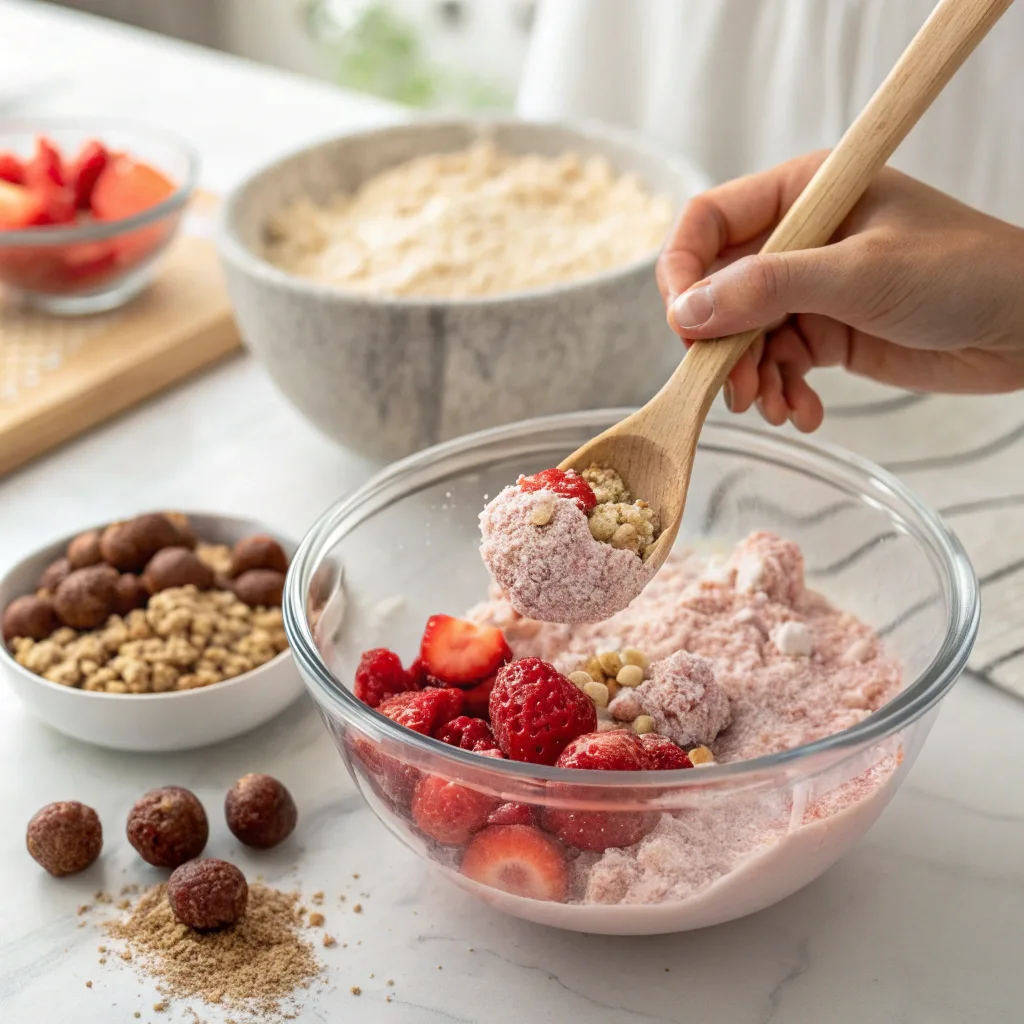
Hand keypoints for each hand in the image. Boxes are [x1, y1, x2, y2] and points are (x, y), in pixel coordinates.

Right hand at [656, 151, 1023, 430]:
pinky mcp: (825, 333)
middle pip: (717, 290)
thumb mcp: (858, 274)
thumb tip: (687, 313)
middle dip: (720, 344)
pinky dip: (782, 393)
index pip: (707, 223)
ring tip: (775, 408)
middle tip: (734, 386)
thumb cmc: (962, 272)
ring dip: (750, 379)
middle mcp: (797, 240)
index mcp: (801, 195)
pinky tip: (804, 413)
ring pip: (743, 337)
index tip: (683, 326)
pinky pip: (778, 365)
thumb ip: (768, 289)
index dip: (683, 272)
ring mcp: (809, 289)